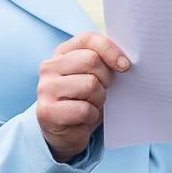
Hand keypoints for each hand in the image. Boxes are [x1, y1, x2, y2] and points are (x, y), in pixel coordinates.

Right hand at [36, 31, 129, 162]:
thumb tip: (126, 61)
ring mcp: (45, 88)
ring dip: (99, 99)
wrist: (66, 133)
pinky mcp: (46, 111)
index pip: (88, 39)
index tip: (124, 65)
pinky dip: (91, 116)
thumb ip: (104, 62)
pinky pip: (84, 109)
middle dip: (106, 78)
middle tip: (103, 90)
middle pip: (91, 61)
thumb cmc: (86, 99)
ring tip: (91, 105)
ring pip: (90, 85)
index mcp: (62, 53)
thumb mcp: (95, 76)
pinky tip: (84, 119)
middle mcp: (49, 67)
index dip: (110, 49)